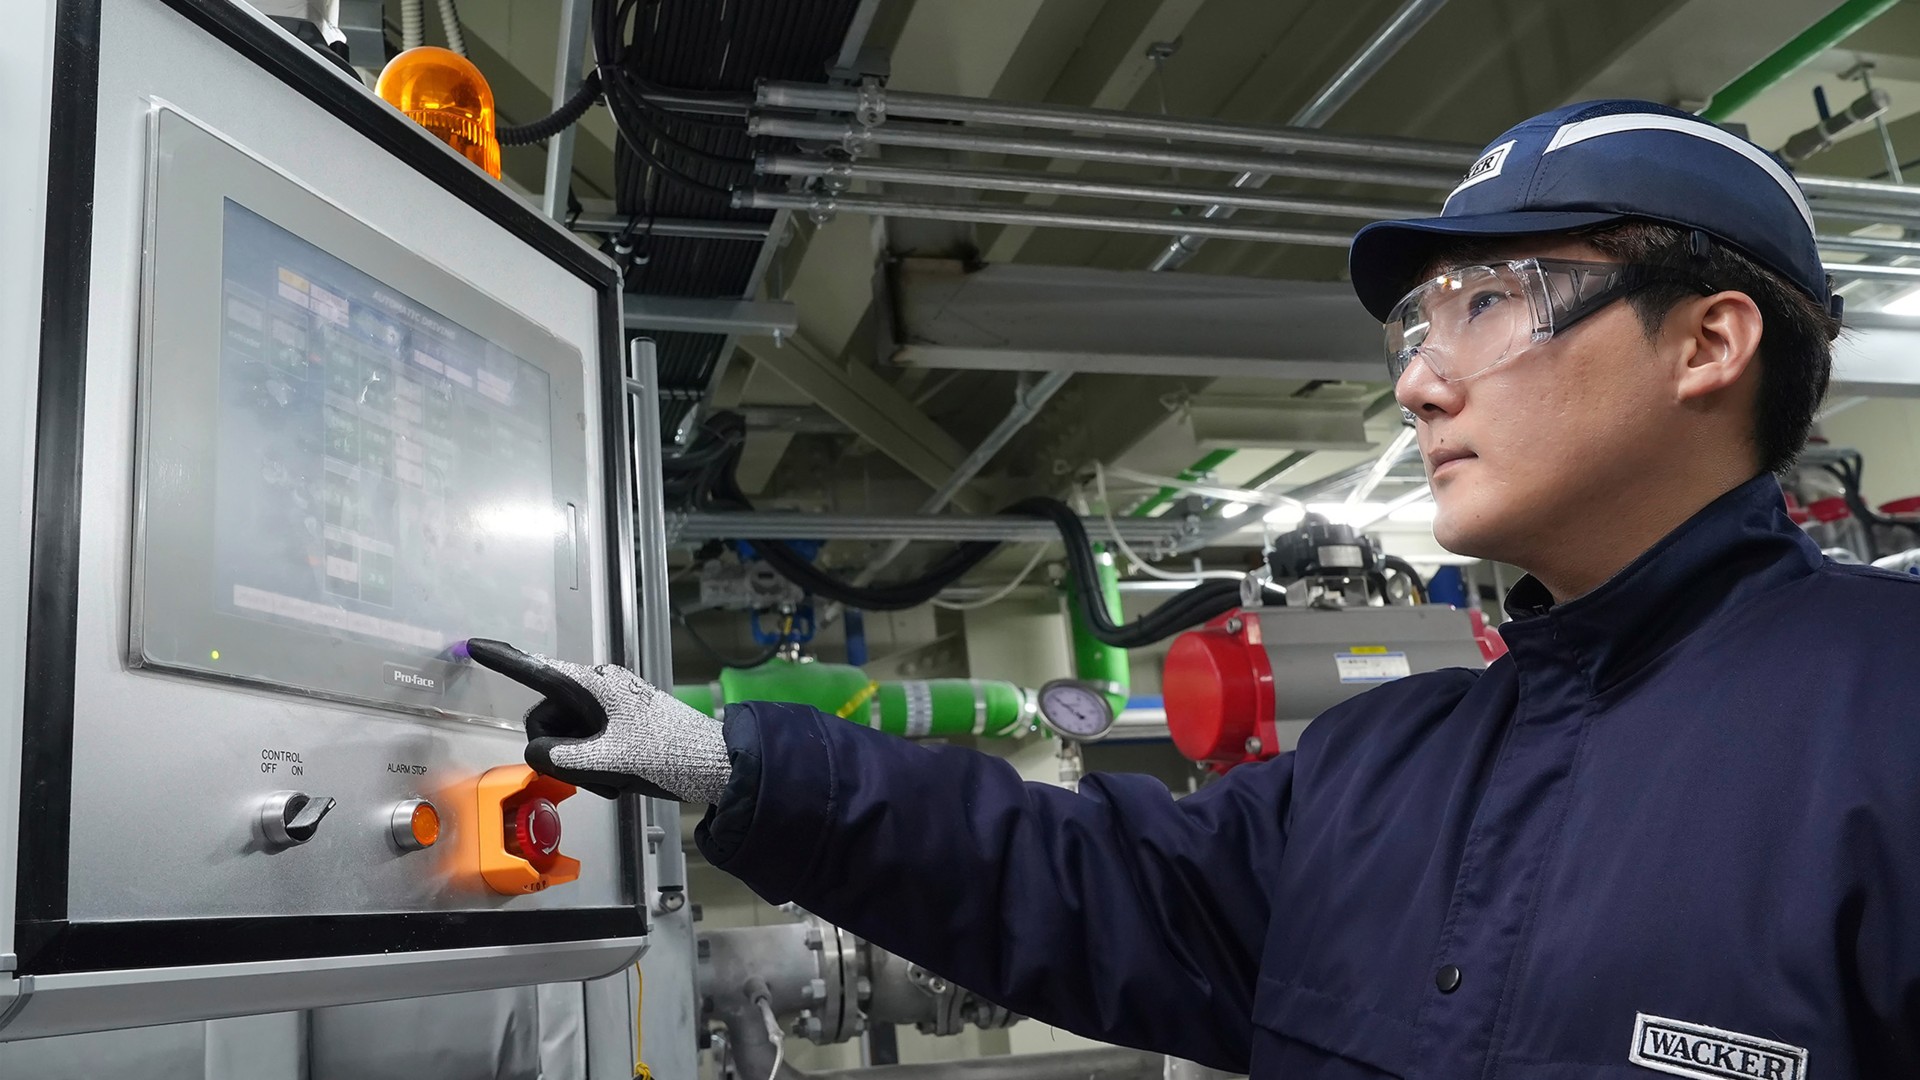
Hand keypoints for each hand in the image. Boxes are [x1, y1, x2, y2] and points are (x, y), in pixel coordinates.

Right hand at [465, 639, 731, 802]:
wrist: (715, 765)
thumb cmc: (667, 754)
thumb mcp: (609, 760)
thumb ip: (563, 757)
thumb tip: (536, 754)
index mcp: (594, 684)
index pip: (537, 670)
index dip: (503, 660)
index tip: (473, 645)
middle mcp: (597, 689)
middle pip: (547, 720)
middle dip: (560, 753)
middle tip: (596, 773)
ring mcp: (608, 707)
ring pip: (565, 739)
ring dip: (580, 766)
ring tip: (614, 779)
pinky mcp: (618, 724)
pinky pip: (585, 745)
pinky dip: (594, 767)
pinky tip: (618, 780)